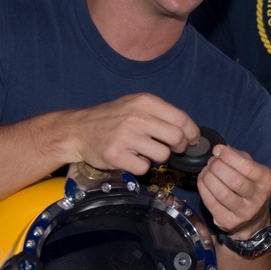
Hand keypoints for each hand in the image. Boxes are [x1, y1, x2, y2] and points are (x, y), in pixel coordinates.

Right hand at [61, 93, 198, 174]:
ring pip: (163, 155)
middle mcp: (136, 117)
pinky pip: (144, 168)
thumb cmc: (112, 118)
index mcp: (144, 102)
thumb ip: (161, 113)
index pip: (181, 119)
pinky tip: (131, 157)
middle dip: (179, 147)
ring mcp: (125, 137)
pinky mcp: (116, 155)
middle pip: (176, 138)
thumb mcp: (135, 105)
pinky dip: (141, 166)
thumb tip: (189, 130)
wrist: (78, 130)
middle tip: (172, 149)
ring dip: (158, 157)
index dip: (191, 133)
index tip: (192, 139)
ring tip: (145, 151)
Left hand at [197, 144, 270, 237]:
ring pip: (222, 193)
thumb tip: (222, 150)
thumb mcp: (254, 170)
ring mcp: (244, 213)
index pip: (247, 167)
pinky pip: (212, 204)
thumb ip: (240, 157)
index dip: (229, 157)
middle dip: (217, 167)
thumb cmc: (251, 188)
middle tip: (211, 162)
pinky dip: (203, 189)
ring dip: (209, 178)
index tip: (217, 150)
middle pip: (234, 180)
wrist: (254, 220)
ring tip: (206, 171)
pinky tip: (202, 181)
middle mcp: (258, 198)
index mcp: (266, 181)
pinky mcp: (229, 222)